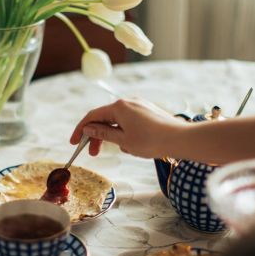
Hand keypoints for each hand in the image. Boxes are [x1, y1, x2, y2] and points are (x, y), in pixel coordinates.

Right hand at [70, 98, 186, 157]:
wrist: (180, 139)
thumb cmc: (151, 141)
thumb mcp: (123, 141)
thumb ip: (103, 134)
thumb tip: (88, 129)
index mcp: (119, 107)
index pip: (92, 117)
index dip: (80, 130)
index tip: (74, 143)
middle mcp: (128, 102)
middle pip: (104, 118)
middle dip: (97, 135)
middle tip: (93, 153)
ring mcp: (139, 105)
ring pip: (117, 120)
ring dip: (111, 135)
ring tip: (118, 150)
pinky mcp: (148, 111)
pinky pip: (129, 121)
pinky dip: (124, 133)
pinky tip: (131, 146)